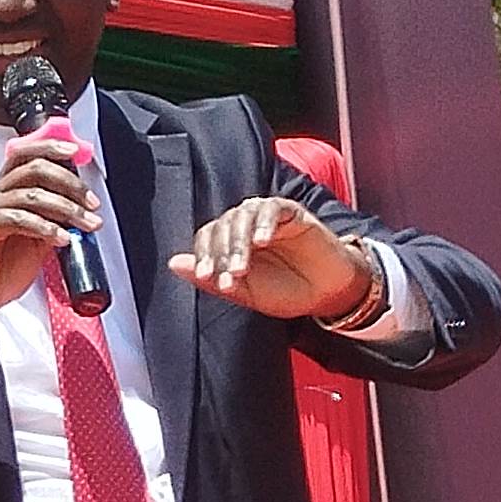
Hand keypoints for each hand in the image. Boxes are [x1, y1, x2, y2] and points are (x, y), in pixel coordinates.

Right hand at [0, 133, 99, 325]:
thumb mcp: (34, 243)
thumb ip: (51, 222)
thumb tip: (79, 214)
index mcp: (6, 191)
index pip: (28, 155)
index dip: (52, 148)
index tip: (77, 153)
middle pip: (34, 168)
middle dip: (70, 183)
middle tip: (91, 204)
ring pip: (32, 193)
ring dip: (66, 208)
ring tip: (86, 224)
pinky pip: (19, 219)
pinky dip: (46, 227)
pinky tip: (61, 238)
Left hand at [170, 196, 383, 324]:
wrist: (326, 294)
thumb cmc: (286, 292)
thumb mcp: (246, 293)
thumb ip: (212, 279)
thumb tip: (173, 262)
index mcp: (231, 244)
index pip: (208, 237)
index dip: (203, 255)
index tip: (207, 277)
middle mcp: (246, 226)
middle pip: (223, 225)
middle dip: (223, 253)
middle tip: (231, 276)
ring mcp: (268, 217)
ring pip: (243, 214)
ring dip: (240, 241)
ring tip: (244, 267)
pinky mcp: (292, 212)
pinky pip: (272, 207)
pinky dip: (264, 222)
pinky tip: (263, 241)